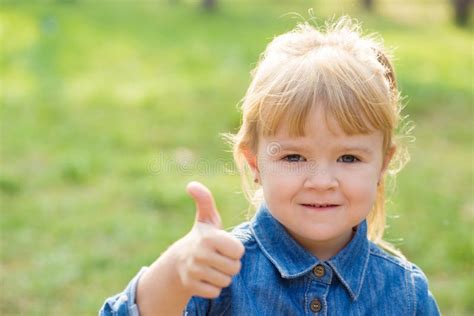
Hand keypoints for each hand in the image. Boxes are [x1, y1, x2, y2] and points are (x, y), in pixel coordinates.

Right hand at [175, 181, 244, 297]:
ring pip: (225, 281)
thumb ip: (205, 200)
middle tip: (219, 258)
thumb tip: (191, 185)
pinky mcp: (191, 286)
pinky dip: (213, 288)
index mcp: (208, 237)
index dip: (234, 249)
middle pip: (234, 268)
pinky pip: (215, 292)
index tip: (224, 246)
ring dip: (222, 276)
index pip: (239, 251)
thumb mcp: (206, 219)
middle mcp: (200, 254)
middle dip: (230, 265)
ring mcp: (194, 271)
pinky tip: (205, 278)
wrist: (178, 262)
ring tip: (213, 267)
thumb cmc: (201, 238)